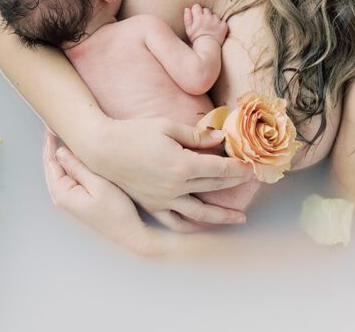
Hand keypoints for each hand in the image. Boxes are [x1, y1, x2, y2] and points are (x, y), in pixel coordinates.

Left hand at [43, 131, 151, 252]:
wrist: (129, 234)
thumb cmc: (116, 211)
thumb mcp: (98, 184)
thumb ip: (78, 167)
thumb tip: (60, 151)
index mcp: (62, 194)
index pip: (50, 163)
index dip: (50, 144)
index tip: (51, 126)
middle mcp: (62, 198)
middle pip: (52, 167)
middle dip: (52, 147)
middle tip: (54, 126)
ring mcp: (70, 200)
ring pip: (60, 171)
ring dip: (61, 154)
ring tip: (62, 135)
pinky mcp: (78, 199)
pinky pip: (69, 177)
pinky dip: (69, 163)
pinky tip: (75, 154)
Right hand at [84, 116, 251, 227]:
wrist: (103, 149)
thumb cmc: (134, 133)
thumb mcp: (167, 127)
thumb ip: (196, 136)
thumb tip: (220, 139)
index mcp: (182, 165)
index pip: (219, 169)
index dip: (238, 168)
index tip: (251, 166)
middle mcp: (176, 187)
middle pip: (214, 187)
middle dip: (235, 184)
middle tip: (251, 181)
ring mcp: (164, 200)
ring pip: (201, 213)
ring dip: (222, 215)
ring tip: (239, 217)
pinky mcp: (153, 206)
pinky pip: (178, 222)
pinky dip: (194, 226)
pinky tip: (205, 226)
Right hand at [184, 4, 226, 45]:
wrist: (207, 48)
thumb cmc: (196, 39)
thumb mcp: (188, 29)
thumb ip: (187, 18)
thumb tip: (187, 8)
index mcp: (198, 17)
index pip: (196, 6)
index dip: (196, 11)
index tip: (196, 17)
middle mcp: (208, 17)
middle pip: (206, 10)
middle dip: (204, 15)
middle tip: (203, 24)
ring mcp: (217, 21)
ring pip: (214, 16)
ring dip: (212, 20)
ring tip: (210, 28)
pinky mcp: (223, 26)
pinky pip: (221, 21)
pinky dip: (219, 25)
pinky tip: (216, 31)